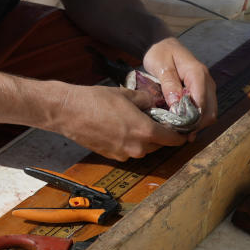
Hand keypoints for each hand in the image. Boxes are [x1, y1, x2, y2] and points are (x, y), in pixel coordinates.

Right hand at [54, 84, 188, 160]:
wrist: (67, 111)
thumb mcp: (125, 94)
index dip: (180, 134)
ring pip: (143, 149)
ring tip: (133, 122)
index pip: (173, 139)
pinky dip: (128, 142)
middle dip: (159, 134)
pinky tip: (118, 127)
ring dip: (143, 138)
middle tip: (154, 119)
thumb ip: (145, 100)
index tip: (181, 129)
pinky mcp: (111, 156)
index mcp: (145, 132)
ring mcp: (123, 154)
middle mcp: (137, 148)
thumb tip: (154, 102)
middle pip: (159, 145)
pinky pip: (127, 150)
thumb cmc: (95, 100)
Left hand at [143, 37, 216, 135]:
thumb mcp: (161, 66)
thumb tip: (176, 106)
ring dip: (198, 124)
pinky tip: (184, 126)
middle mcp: (207, 82)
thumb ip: (169, 85)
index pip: (202, 102)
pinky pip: (205, 109)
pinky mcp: (203, 91)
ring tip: (180, 132)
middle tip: (178, 134)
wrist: (163, 44)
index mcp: (198, 74)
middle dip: (196, 125)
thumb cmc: (160, 54)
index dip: (192, 118)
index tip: (178, 128)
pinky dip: (197, 119)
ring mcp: (207, 87)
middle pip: (210, 111)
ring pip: (210, 112)